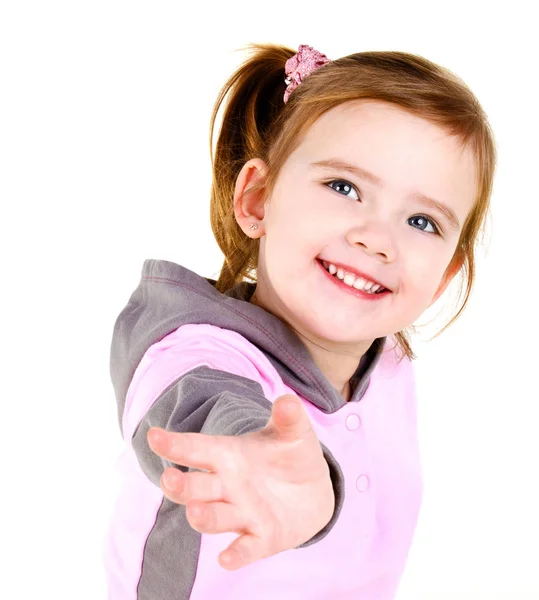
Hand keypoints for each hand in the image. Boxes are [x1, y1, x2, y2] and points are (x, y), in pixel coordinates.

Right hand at [147, 394, 334, 570]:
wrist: (313, 490)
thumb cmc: (291, 455)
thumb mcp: (293, 432)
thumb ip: (289, 417)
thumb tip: (288, 401)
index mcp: (228, 456)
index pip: (196, 449)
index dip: (174, 444)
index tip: (154, 436)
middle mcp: (227, 487)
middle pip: (195, 488)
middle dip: (180, 486)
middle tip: (169, 479)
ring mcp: (242, 514)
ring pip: (213, 517)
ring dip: (203, 516)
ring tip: (196, 511)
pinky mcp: (262, 539)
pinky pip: (245, 549)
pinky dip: (237, 554)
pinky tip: (227, 559)